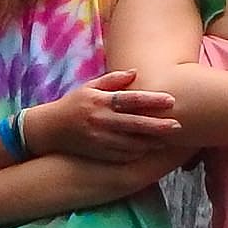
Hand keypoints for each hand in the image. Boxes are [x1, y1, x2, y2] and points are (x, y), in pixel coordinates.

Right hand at [24, 70, 178, 161]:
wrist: (49, 129)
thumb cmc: (74, 104)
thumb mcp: (90, 87)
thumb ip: (113, 79)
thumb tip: (136, 72)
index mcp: (100, 101)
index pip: (130, 99)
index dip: (152, 100)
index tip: (171, 100)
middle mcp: (100, 120)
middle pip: (135, 124)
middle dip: (158, 126)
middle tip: (178, 126)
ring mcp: (99, 139)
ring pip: (131, 143)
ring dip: (151, 143)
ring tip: (168, 140)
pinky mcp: (98, 153)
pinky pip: (121, 156)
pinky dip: (137, 153)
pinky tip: (150, 150)